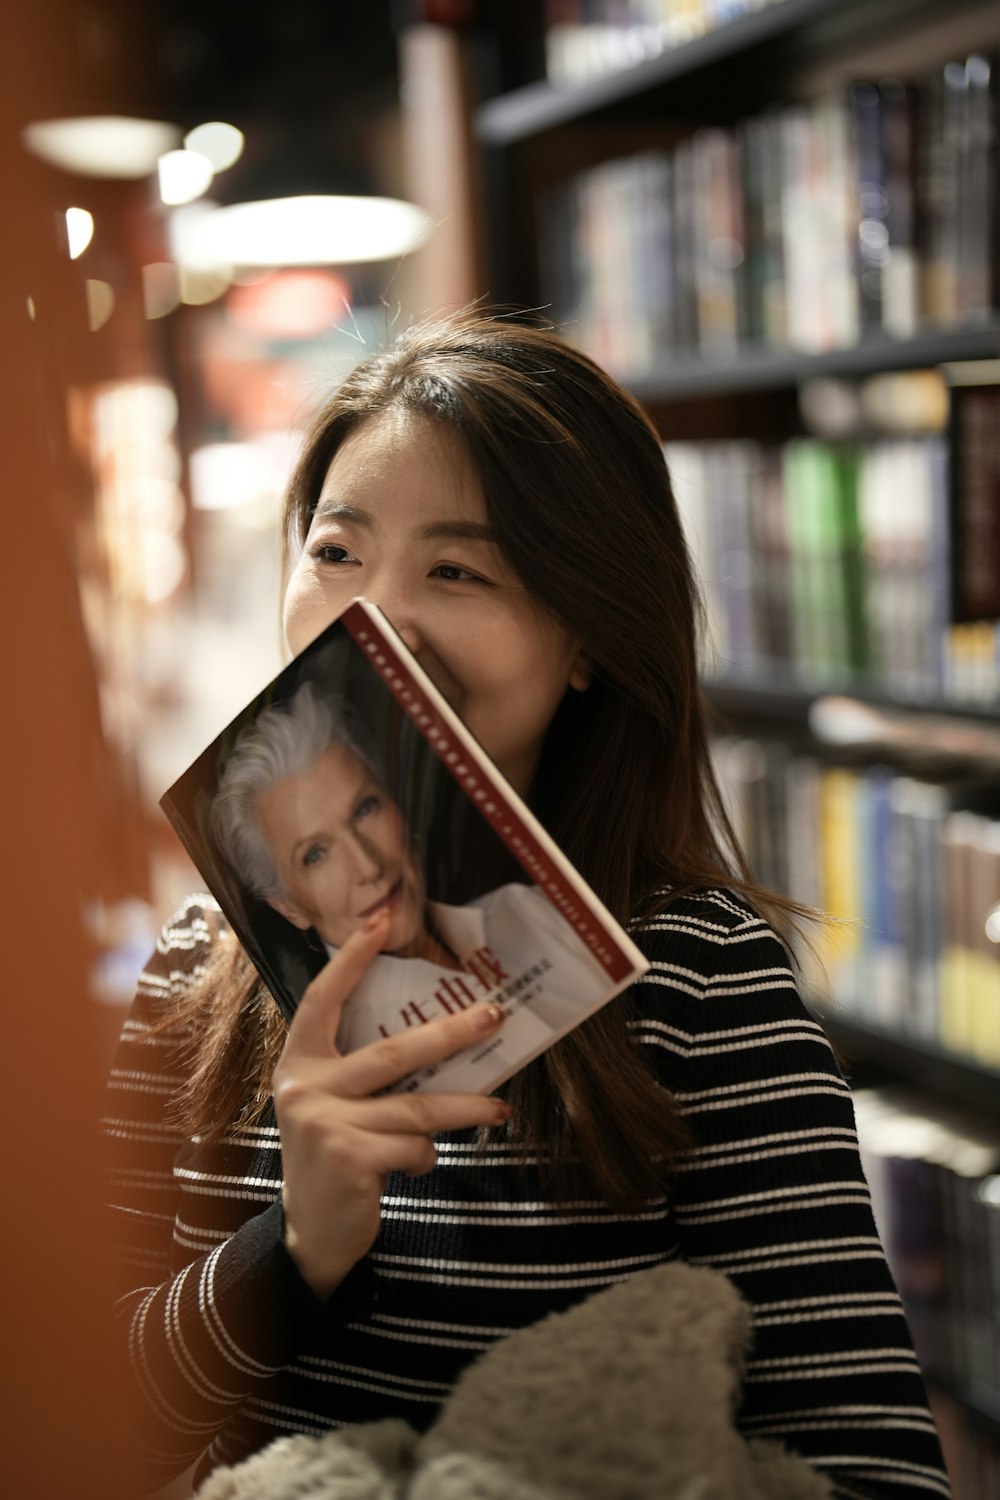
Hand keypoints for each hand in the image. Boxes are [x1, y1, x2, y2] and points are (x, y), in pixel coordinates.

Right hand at [272, 909, 511, 1297]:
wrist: (311, 1235)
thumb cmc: (334, 1158)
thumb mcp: (334, 1107)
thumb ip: (363, 1075)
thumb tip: (440, 1041)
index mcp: (300, 1063)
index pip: (322, 999)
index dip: (351, 960)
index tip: (380, 921)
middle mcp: (306, 1087)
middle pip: (394, 1051)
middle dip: (451, 1033)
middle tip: (494, 1016)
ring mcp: (326, 1124)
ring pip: (417, 1106)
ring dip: (466, 1108)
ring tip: (500, 1110)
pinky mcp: (350, 1158)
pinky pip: (414, 1146)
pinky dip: (427, 1156)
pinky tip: (418, 1165)